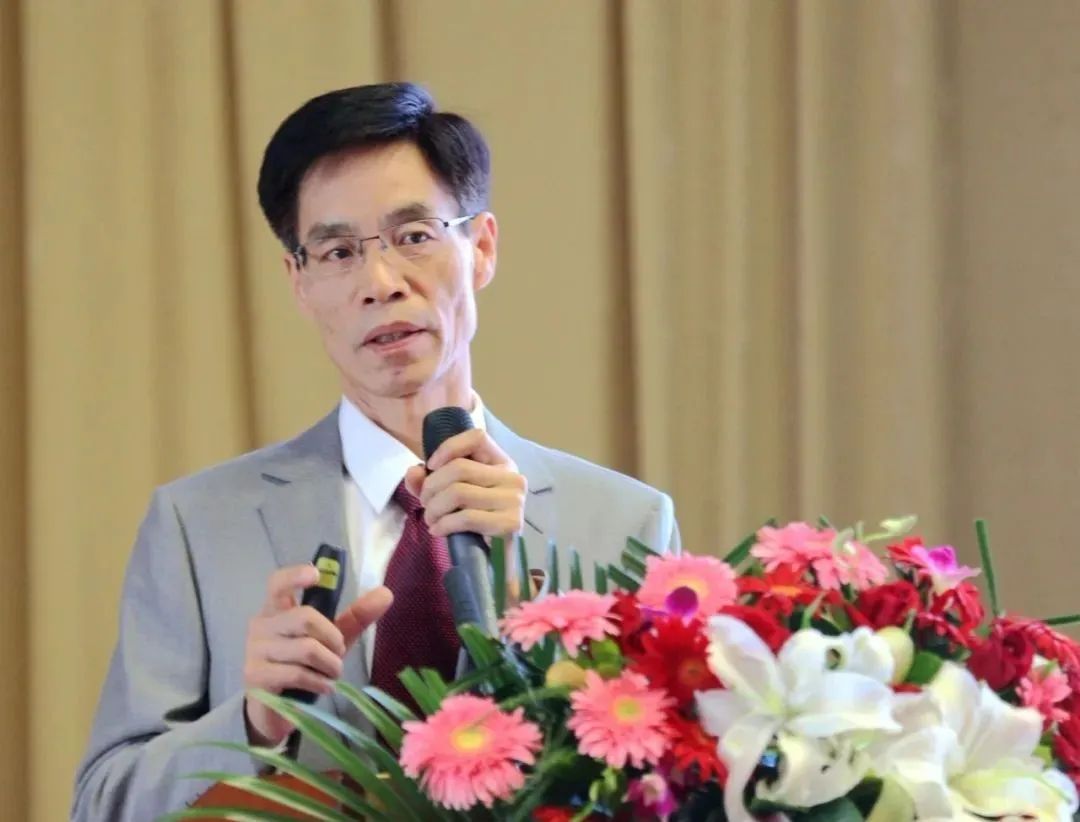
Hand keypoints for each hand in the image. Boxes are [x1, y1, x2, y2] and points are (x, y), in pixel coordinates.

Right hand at [243, 565, 392, 746]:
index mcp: (277, 609)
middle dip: (332, 637)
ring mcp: (255, 650)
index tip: (315, 575)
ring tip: (332, 674)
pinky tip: (324, 687)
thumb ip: (355, 617)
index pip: (278, 583)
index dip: (295, 575)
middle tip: (338, 653)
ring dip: (330, 665)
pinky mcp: (256, 676)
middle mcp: (262, 624)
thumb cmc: (303, 666)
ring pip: (306, 648)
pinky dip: (320, 682)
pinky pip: (297, 673)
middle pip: (305, 616)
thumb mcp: (331, 639)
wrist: (274, 711)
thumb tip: (386, 593)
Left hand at [404, 428, 526, 538]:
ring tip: (430, 518)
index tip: (430, 466)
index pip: (478, 437)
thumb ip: (428, 480)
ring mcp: (514, 500)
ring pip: (458, 492)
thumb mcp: (449, 493)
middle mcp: (513, 477)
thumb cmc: (473, 519)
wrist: (495, 556)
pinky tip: (437, 530)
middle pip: (459, 468)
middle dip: (431, 486)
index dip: (449, 447)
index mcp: (502, 463)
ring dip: (434, 508)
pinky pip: (466, 517)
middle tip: (425, 503)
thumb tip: (413, 472)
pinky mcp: (510, 523)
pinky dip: (443, 524)